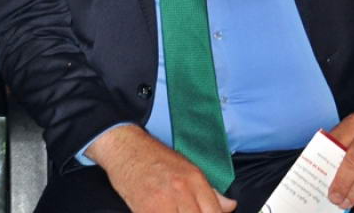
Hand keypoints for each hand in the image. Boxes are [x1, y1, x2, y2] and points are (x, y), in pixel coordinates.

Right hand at [87, 126, 236, 212]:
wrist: (124, 147)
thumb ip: (210, 191)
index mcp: (195, 180)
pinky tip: (162, 212)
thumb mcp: (186, 167)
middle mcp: (183, 191)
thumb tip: (229, 206)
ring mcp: (164, 202)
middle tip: (186, 212)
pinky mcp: (147, 210)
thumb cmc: (152, 156)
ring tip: (173, 211)